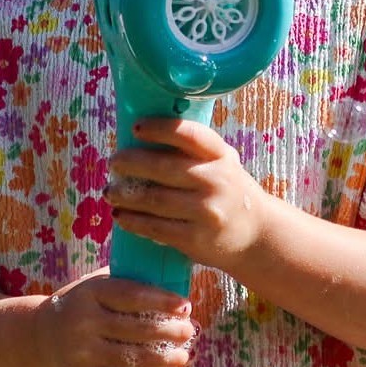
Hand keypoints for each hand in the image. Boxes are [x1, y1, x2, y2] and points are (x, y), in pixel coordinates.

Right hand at [40, 268, 195, 366]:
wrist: (39, 338)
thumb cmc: (81, 306)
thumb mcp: (95, 285)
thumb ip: (127, 280)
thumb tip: (173, 279)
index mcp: (90, 293)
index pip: (133, 296)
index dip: (162, 301)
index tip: (185, 306)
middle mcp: (84, 323)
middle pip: (137, 330)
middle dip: (170, 332)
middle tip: (190, 332)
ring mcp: (83, 354)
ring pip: (133, 359)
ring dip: (165, 360)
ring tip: (185, 356)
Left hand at [105, 119, 267, 273]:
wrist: (256, 234)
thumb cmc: (227, 190)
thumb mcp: (221, 162)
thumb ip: (192, 150)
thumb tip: (140, 138)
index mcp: (220, 155)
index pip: (189, 134)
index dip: (160, 128)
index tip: (136, 127)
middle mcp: (216, 180)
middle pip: (164, 167)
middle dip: (132, 163)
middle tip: (113, 162)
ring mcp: (207, 211)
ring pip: (155, 199)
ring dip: (126, 195)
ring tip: (109, 192)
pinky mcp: (197, 239)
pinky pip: (156, 227)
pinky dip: (133, 221)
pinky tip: (120, 216)